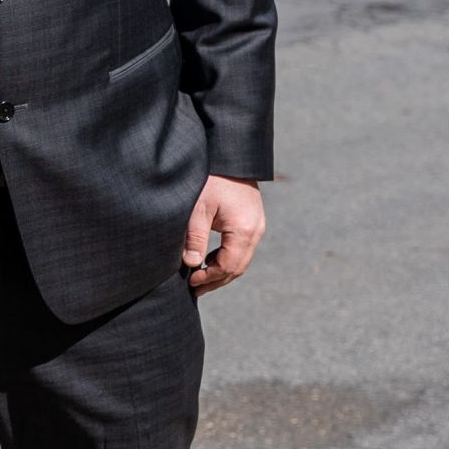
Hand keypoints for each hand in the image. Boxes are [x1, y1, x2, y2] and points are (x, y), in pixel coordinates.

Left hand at [183, 175, 264, 296]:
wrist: (230, 158)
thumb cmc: (211, 179)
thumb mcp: (198, 208)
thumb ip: (194, 237)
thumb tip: (190, 264)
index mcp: (244, 230)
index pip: (229, 266)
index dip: (209, 278)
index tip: (190, 282)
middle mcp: (256, 230)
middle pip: (238, 267)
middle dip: (216, 280)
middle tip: (194, 289)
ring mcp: (257, 226)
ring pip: (241, 259)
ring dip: (222, 271)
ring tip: (200, 279)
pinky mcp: (252, 222)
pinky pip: (242, 248)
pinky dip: (227, 258)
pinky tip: (209, 260)